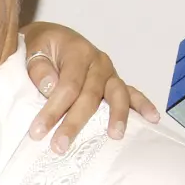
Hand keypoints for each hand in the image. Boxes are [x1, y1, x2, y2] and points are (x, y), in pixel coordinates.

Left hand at [22, 22, 158, 152]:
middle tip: (60, 146)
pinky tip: (152, 119)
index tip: (37, 132)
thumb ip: (39, 68)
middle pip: (90, 96)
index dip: (53, 110)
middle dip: (75, 123)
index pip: (68, 86)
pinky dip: (142, 105)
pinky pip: (131, 93)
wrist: (52, 38)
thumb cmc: (41, 46)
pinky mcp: (114, 82)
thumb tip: (50, 87)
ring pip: (116, 95)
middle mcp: (98, 63)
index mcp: (78, 53)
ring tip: (114, 136)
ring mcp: (109, 73)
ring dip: (117, 116)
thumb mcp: (33, 49)